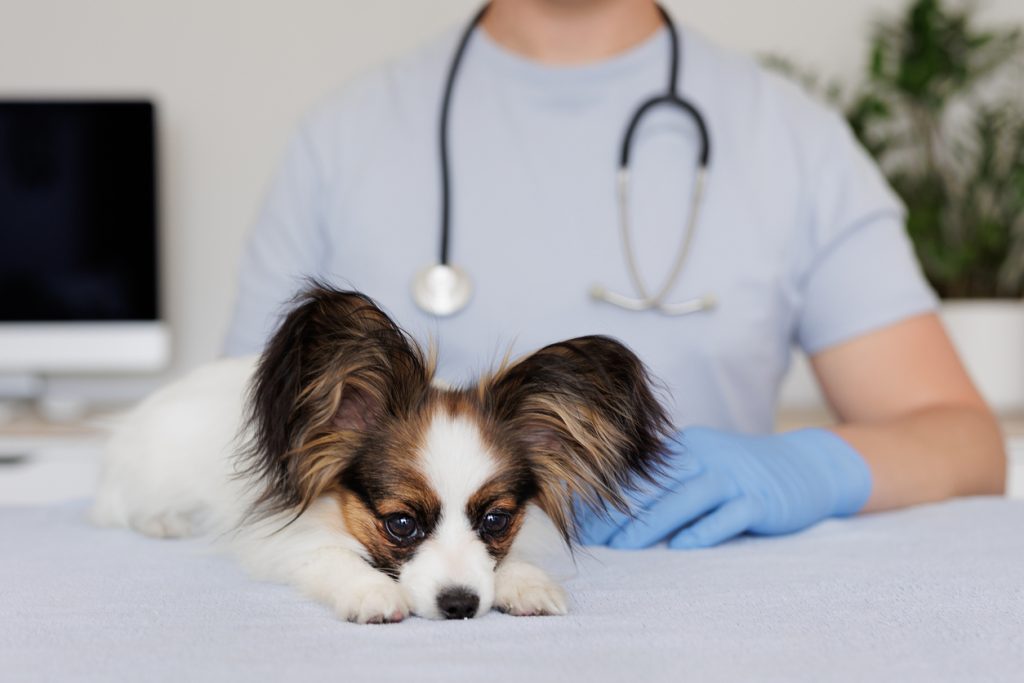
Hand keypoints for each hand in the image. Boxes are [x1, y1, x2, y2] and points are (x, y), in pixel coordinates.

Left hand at [575, 427, 871, 549]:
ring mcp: (734, 477)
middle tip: (586, 536)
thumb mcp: (701, 469)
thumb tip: (616, 512)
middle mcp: (705, 457)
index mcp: (685, 449)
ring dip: (652, 522)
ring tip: (622, 545)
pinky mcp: (761, 499)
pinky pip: (730, 515)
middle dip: (617, 512)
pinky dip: (706, 529)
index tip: (574, 519)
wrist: (805, 468)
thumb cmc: (741, 476)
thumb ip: (666, 485)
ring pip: (687, 498)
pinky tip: (683, 546)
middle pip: (655, 486)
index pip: (638, 474)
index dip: (606, 496)